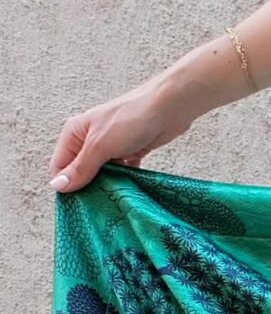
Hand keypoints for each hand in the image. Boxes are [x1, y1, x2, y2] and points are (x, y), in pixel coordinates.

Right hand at [50, 82, 198, 192]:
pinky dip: (125, 181)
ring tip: (113, 201)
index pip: (61, 165)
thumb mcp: (100, 146)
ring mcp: (111, 145)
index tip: (77, 203)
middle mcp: (90, 139)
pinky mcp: (132, 151)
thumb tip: (58, 186)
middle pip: (82, 170)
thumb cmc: (131, 119)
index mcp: (74, 133)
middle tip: (97, 205)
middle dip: (88, 186)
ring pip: (103, 173)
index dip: (66, 184)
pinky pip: (123, 171)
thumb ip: (81, 167)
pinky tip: (129, 192)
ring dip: (107, 185)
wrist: (169, 107)